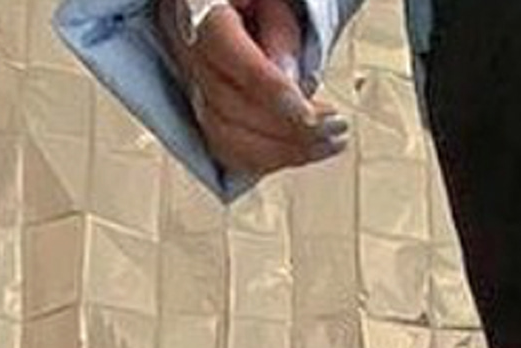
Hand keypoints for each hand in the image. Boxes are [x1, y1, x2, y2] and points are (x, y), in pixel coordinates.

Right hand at [152, 0, 349, 176]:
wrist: (232, 8)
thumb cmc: (256, 1)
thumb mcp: (273, 1)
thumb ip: (279, 34)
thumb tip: (291, 84)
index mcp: (199, 10)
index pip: (223, 49)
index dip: (268, 89)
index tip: (310, 115)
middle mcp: (185, 50)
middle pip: (227, 105)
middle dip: (287, 128)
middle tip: (335, 129)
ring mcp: (190, 85)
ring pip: (225, 137)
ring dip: (283, 151)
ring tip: (329, 144)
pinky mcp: (203, 112)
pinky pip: (228, 151)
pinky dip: (269, 159)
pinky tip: (303, 152)